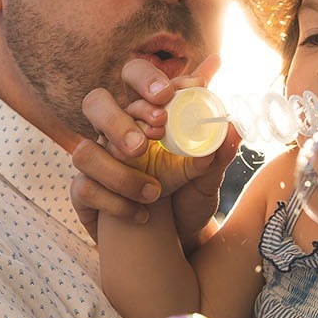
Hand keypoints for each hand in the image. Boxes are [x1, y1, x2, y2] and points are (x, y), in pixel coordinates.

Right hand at [69, 56, 237, 244]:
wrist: (176, 241)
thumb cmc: (188, 198)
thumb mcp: (207, 174)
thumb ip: (217, 149)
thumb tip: (232, 127)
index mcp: (144, 115)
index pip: (133, 77)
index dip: (145, 79)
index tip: (168, 94)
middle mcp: (114, 133)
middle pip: (95, 102)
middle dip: (120, 118)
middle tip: (153, 133)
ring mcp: (96, 162)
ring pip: (85, 151)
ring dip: (119, 170)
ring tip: (154, 187)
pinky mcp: (85, 194)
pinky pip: (84, 188)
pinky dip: (116, 202)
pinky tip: (144, 214)